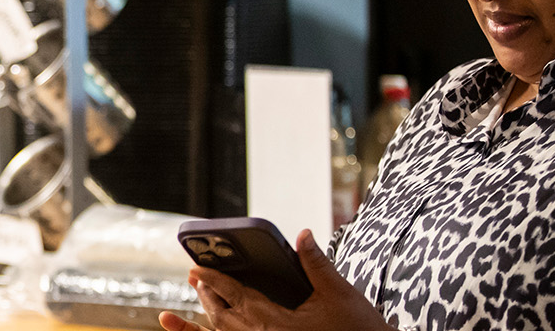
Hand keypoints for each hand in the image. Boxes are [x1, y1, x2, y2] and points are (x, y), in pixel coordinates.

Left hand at [157, 230, 391, 330]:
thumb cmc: (358, 330)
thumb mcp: (339, 294)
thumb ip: (316, 263)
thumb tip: (303, 234)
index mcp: (276, 323)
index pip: (235, 296)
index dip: (213, 280)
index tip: (196, 268)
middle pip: (222, 316)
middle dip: (207, 294)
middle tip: (196, 276)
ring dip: (209, 316)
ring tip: (202, 296)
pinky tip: (203, 323)